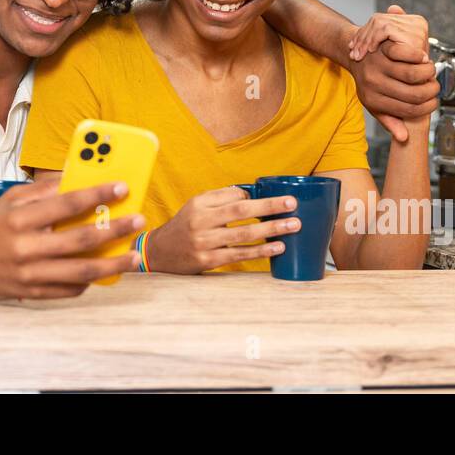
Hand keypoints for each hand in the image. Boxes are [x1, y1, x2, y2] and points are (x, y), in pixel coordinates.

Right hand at [0, 178, 142, 297]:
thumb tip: (80, 178)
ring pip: (80, 272)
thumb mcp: (12, 198)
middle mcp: (25, 248)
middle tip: (138, 220)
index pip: (66, 204)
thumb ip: (45, 190)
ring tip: (132, 256)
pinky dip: (90, 281)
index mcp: (20, 219)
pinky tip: (105, 272)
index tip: (122, 187)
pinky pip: (69, 290)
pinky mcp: (32, 292)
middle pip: (79, 241)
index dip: (97, 195)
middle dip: (114, 230)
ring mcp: (29, 274)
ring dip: (111, 265)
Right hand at [145, 186, 299, 273]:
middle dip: (269, 207)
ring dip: (271, 230)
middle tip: (292, 205)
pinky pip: (240, 254)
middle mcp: (201, 221)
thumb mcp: (196, 205)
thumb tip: (250, 193)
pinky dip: (261, 251)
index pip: (232, 196)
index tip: (277, 198)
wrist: (161, 253)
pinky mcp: (209, 261)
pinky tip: (277, 247)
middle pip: (240, 212)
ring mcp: (205, 243)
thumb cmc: (185, 225)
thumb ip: (220, 198)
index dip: (255, 197)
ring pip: (244, 234)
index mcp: (199, 204)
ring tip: (293, 226)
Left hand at [344, 6, 437, 140]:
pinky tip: (422, 58)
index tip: (433, 102)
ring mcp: (377, 65)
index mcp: (375, 100)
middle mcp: (375, 84)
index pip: (409, 110)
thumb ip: (389, 121)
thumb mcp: (374, 104)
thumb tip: (403, 138)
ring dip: (428, 73)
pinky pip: (405, 54)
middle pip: (414, 94)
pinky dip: (418, 56)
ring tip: (430, 72)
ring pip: (413, 74)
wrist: (353, 55)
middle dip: (431, 91)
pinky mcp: (381, 49)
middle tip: (434, 86)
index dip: (427, 107)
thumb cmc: (368, 82)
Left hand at [348, 4, 429, 61]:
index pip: (384, 19)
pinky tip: (370, 51)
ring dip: (365, 40)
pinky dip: (373, 40)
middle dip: (363, 36)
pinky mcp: (413, 38)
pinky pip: (385, 30)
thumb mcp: (395, 51)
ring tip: (359, 54)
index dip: (366, 32)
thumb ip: (393, 29)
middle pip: (380, 20)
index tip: (354, 45)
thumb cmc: (407, 69)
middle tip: (353, 51)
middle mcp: (418, 24)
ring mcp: (417, 30)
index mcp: (415, 23)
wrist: (418, 89)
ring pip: (380, 24)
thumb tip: (392, 8)